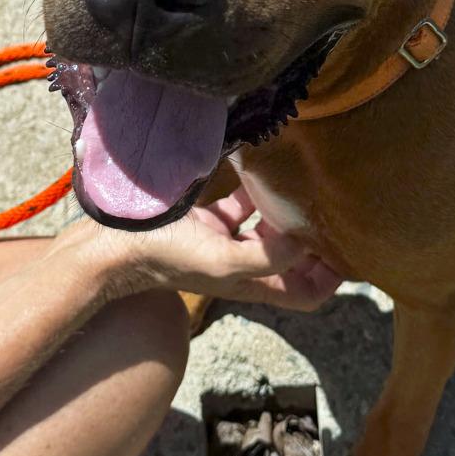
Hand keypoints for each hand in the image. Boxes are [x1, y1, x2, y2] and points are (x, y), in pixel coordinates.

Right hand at [44, 188, 343, 311]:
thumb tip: (303, 238)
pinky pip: (237, 203)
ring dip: (286, 209)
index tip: (349, 245)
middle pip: (293, 260)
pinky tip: (260, 161)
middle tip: (334, 203)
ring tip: (305, 179)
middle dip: (315, 239)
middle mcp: (242, 264)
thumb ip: (265, 255)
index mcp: (251, 282)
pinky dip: (251, 187)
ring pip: (267, 228)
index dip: (330, 278)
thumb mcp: (220, 261)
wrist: (106, 246)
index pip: (306, 294)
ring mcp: (222, 241)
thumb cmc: (163, 257)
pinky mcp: (203, 219)